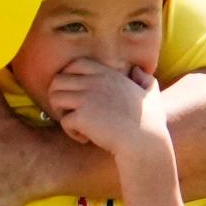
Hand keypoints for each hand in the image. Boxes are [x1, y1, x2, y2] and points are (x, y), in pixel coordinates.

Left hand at [47, 60, 168, 164]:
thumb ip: (144, 78)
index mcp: (107, 73)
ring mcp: (86, 98)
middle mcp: (94, 81)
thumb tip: (136, 70)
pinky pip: (63, 121)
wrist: (144, 141)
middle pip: (57, 80)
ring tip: (75, 124)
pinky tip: (85, 139)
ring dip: (61, 112)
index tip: (74, 94)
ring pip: (55, 98)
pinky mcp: (81, 117)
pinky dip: (71, 132)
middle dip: (59, 97)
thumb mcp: (151, 93)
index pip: (74, 64)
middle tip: (69, 112)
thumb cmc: (151, 121)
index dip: (68, 78)